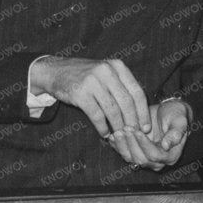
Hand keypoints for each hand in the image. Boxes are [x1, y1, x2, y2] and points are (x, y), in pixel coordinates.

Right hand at [30, 55, 150, 137]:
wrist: (56, 71)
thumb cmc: (85, 76)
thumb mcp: (106, 73)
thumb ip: (121, 86)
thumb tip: (139, 112)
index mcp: (117, 66)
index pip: (137, 91)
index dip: (143, 112)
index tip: (146, 127)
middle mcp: (107, 71)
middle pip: (127, 102)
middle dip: (132, 122)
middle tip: (133, 135)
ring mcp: (93, 81)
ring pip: (113, 110)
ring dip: (117, 127)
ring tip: (118, 136)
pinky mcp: (80, 93)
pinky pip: (97, 115)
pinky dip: (102, 127)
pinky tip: (104, 133)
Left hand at [113, 98, 190, 170]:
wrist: (166, 113)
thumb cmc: (175, 115)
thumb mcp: (180, 121)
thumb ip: (176, 132)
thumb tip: (167, 145)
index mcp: (170, 156)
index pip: (155, 155)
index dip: (145, 144)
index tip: (138, 131)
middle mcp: (157, 162)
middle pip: (141, 159)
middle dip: (132, 144)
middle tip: (127, 128)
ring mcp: (145, 159)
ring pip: (130, 158)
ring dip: (122, 145)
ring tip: (118, 131)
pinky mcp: (135, 153)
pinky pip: (123, 153)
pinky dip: (116, 146)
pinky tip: (112, 136)